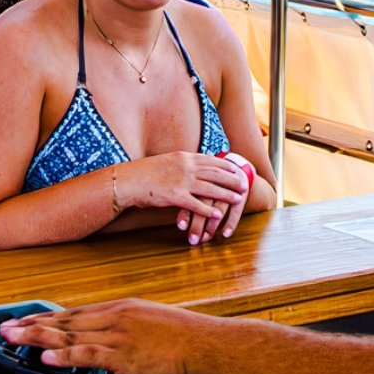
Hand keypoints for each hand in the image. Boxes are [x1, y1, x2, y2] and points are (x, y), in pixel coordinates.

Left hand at [0, 299, 209, 373]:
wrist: (208, 347)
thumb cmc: (188, 340)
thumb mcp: (153, 326)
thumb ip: (128, 334)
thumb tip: (113, 345)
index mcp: (122, 310)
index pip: (75, 313)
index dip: (48, 318)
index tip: (27, 321)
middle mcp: (115, 318)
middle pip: (65, 321)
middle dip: (33, 326)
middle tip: (6, 329)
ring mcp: (118, 335)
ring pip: (69, 335)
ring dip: (37, 338)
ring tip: (14, 340)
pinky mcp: (124, 356)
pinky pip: (88, 355)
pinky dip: (64, 357)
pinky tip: (45, 358)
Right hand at [125, 153, 247, 243]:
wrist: (129, 179)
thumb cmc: (145, 172)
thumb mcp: (167, 161)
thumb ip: (182, 163)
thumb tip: (192, 164)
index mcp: (184, 157)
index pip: (212, 161)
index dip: (227, 166)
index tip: (237, 170)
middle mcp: (186, 167)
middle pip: (216, 173)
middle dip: (232, 180)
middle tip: (244, 184)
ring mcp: (181, 181)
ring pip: (210, 188)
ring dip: (226, 195)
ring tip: (239, 199)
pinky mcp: (175, 196)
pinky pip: (196, 204)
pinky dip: (208, 210)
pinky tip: (217, 215)